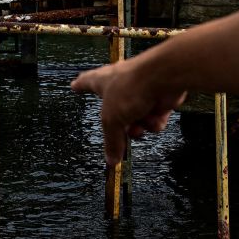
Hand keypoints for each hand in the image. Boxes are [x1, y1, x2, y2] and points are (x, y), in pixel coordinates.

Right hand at [71, 57, 186, 165]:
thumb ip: (111, 141)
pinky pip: (153, 120)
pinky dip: (154, 122)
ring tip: (140, 121)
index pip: (86, 82)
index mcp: (102, 82)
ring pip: (136, 120)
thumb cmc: (132, 87)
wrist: (163, 78)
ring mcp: (140, 92)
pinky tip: (155, 116)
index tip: (75, 85)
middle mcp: (121, 86)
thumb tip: (111, 160)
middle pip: (116, 113)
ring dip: (139, 126)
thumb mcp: (112, 119)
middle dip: (121, 126)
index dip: (80, 85)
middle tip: (121, 132)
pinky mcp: (158, 99)